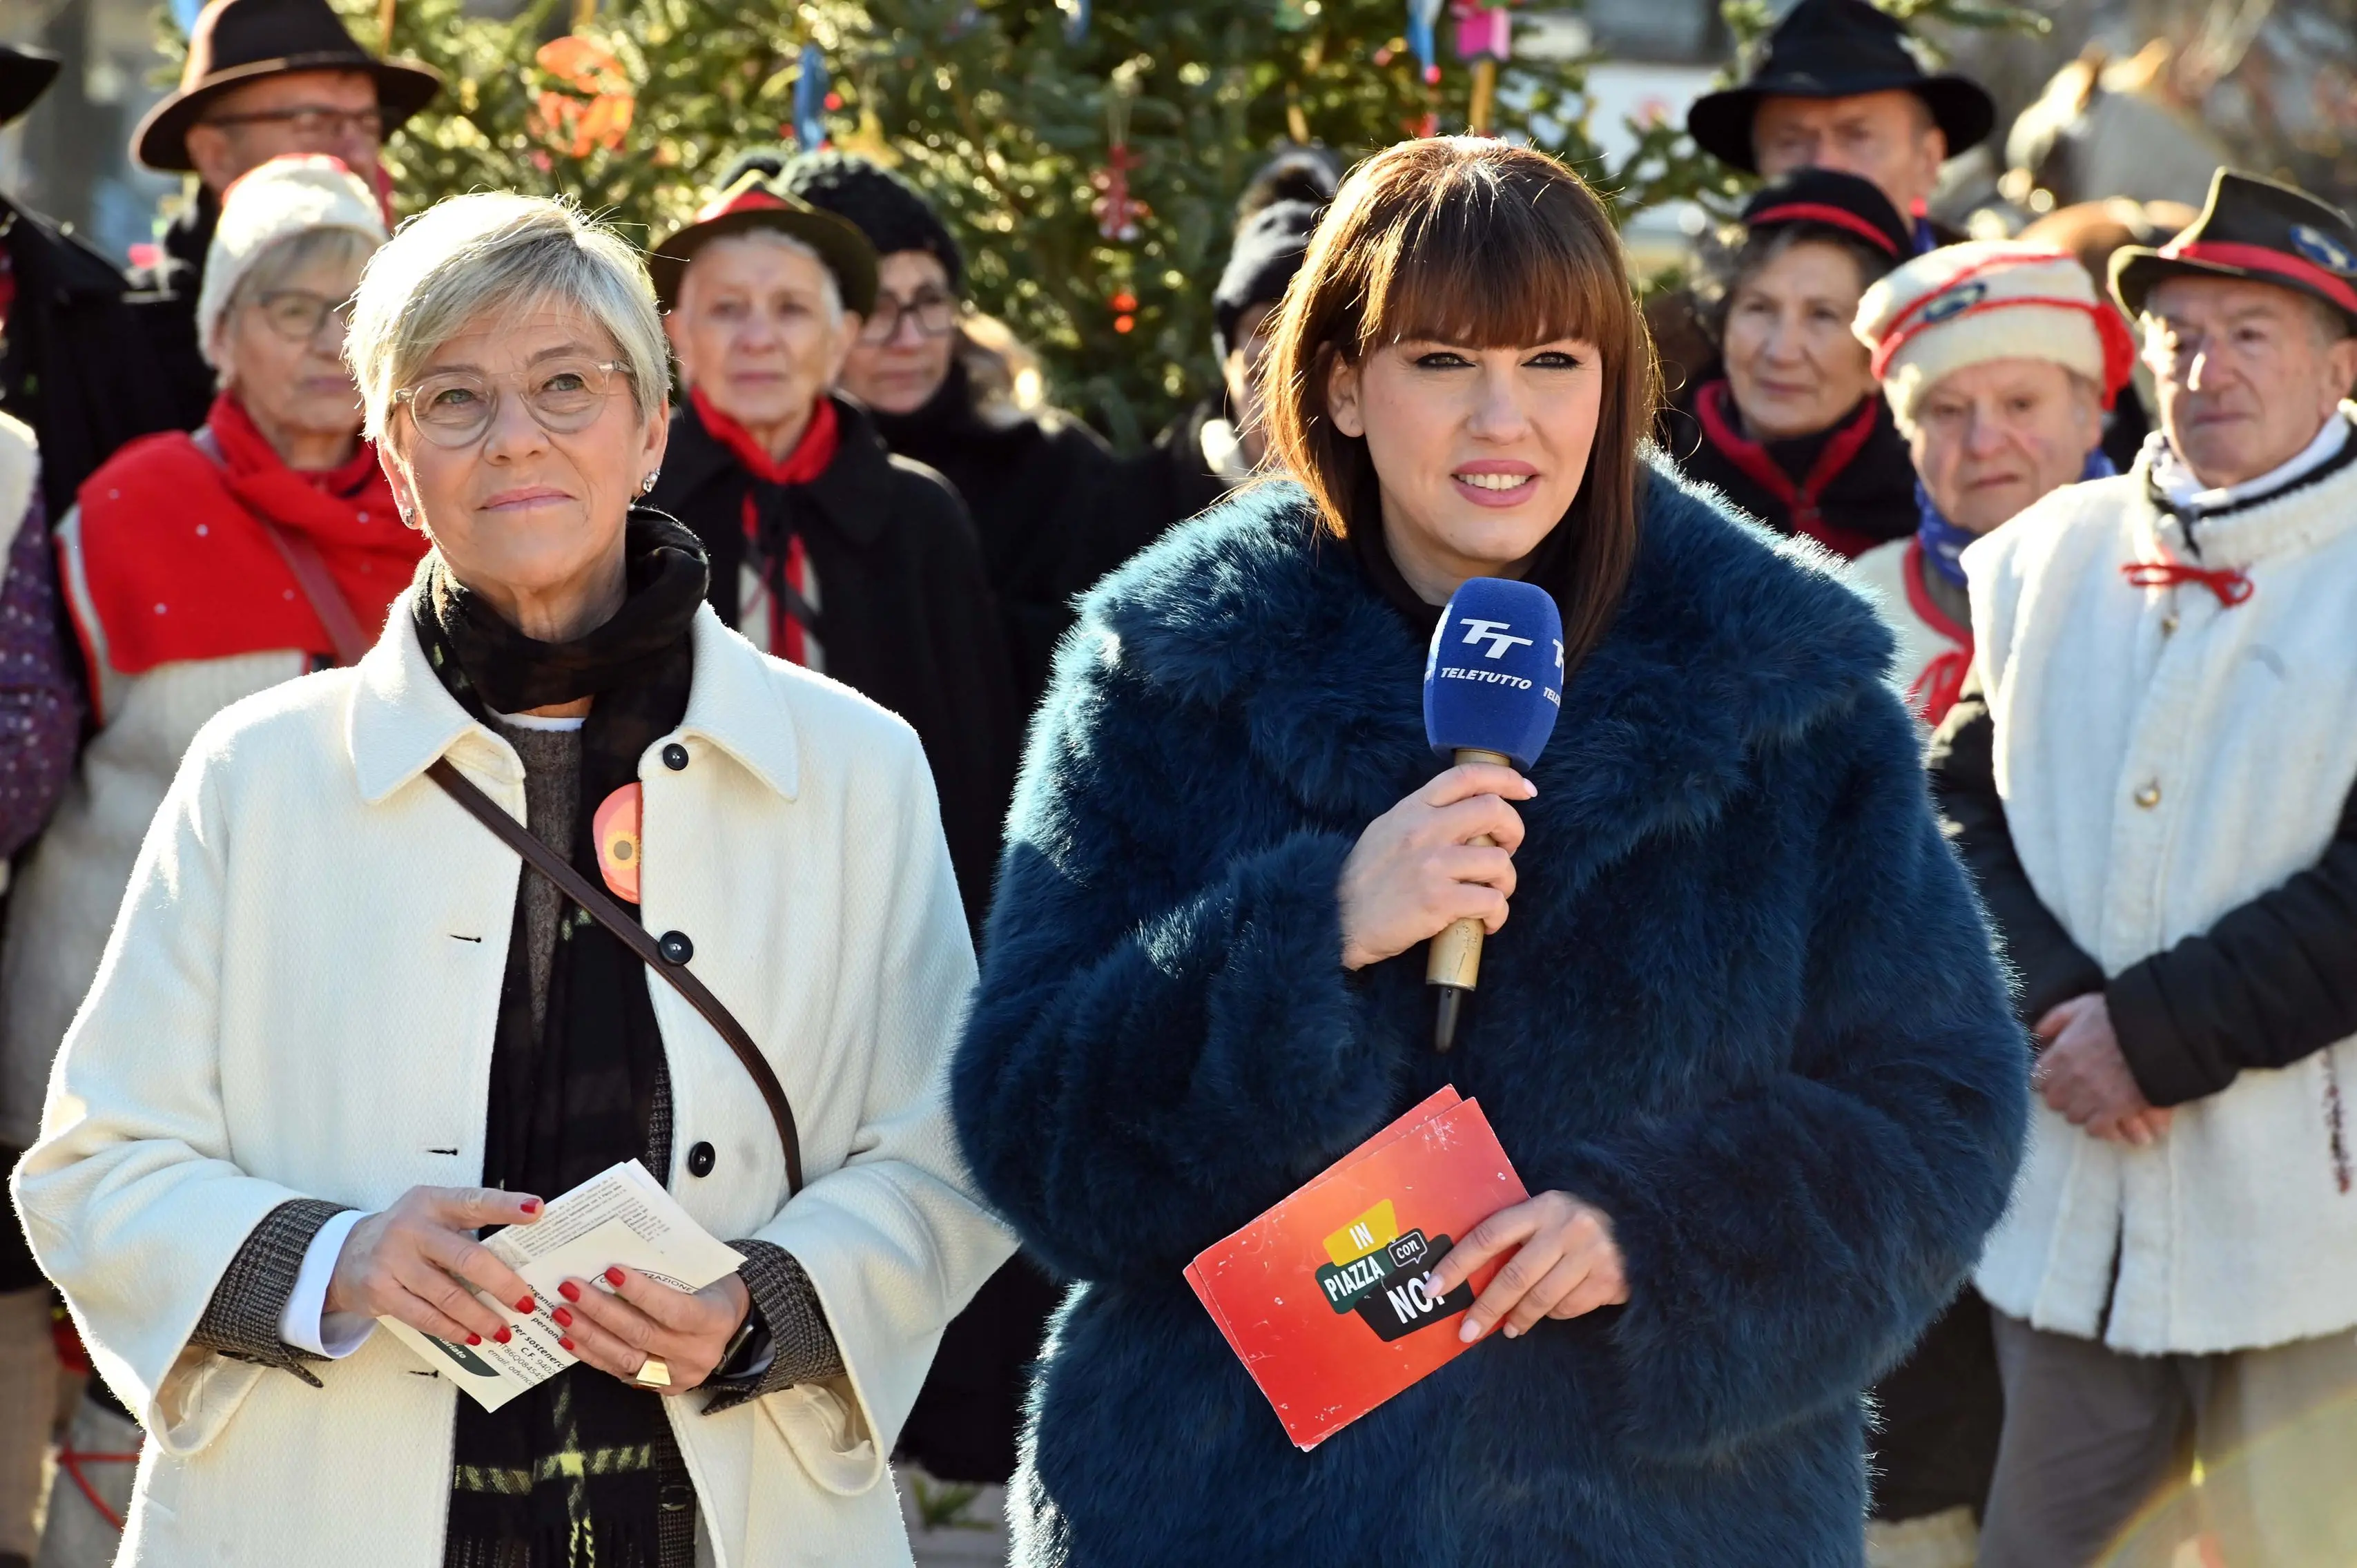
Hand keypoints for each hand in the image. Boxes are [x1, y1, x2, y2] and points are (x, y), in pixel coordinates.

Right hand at [324, 1186, 542, 1346]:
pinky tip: (472, 1336)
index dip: (506, 1207)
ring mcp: (393, 1260)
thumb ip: (470, 1230)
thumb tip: (521, 1261)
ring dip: (480, 1317)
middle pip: (467, 1258)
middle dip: (502, 1284)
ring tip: (504, 1330)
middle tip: (526, 1302)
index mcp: (434, 1202)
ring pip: (448, 1295)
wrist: (346, 1254)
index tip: (538, 1211)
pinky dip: (453, 1329)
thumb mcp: (435, 1218)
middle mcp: (412, 1228)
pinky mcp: (380, 1291)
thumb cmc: (410, 1236)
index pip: (474, 1201)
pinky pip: (425, 1316)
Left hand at [552, 1266, 750, 1394]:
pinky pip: (619, 1372)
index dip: (641, 1293)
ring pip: (625, 1358)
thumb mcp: (702, 1275)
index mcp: (713, 1321)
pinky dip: (592, 1354)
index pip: (673, 1310)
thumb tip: (617, 1256)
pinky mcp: (660, 1388)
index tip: (612, 1271)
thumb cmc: (710, 1289)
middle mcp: (696, 1355)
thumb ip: (668, 1271)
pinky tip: (569, 1337)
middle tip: (571, 1288)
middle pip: (641, 1334)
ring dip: (588, 1334)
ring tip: (561, 1312)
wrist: (730, 1325)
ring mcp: (678, 1377)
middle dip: (601, 1310)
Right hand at [1337, 763, 1532, 970]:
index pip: (1466, 776)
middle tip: (1508, 850)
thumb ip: (1421, 816)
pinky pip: (1491, 901)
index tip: (1526, 791)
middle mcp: (1424, 829)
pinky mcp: (1438, 900)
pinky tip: (1487, 923)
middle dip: (1514, 831)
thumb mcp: (1386, 830)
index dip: (1505, 779)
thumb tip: (1464, 812)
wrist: (1336, 919)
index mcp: (1412, 809)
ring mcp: (1432, 864)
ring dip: (1506, 882)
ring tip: (1493, 895)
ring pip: (1499, 861)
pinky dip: (1498, 914)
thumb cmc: (1363, 881)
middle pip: (1493, 811)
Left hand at [1424, 1190, 1627, 1342]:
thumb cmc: (1580, 1220)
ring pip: (1540, 1299)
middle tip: (1466, 1332)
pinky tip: (1548, 1313)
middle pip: (1513, 1276)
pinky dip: (1553, 1314)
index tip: (1433, 1288)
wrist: (1645, 1221)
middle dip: (1485, 1307)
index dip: (1457, 1264)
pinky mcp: (1609, 1281)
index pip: (1488, 1236)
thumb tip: (1470, 1275)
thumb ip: (1518, 1235)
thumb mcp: (1549, 1213)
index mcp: (1542, 1207)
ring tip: (1507, 1328)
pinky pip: (1568, 1308)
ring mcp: (1590, 1255)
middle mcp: (1565, 1229)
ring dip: (1518, 1318)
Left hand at [2033, 994, 2173, 1144]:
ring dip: (2081, 1111)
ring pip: (2073, 1117)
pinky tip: (2107, 1118)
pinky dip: (2100, 1126)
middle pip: (2054, 1102)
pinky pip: (2096, 1129)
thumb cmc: (2120, 1016)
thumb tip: (2038, 1036)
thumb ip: (2055, 1020)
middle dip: (2063, 1097)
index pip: (2037, 1080)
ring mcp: (2092, 1097)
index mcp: (2060, 1054)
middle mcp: (2071, 1079)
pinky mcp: (2115, 1111)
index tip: (2056, 1077)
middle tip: (2076, 1091)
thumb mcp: (2081, 1006)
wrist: (2160, 1032)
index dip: (2046, 1079)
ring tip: (2093, 1104)